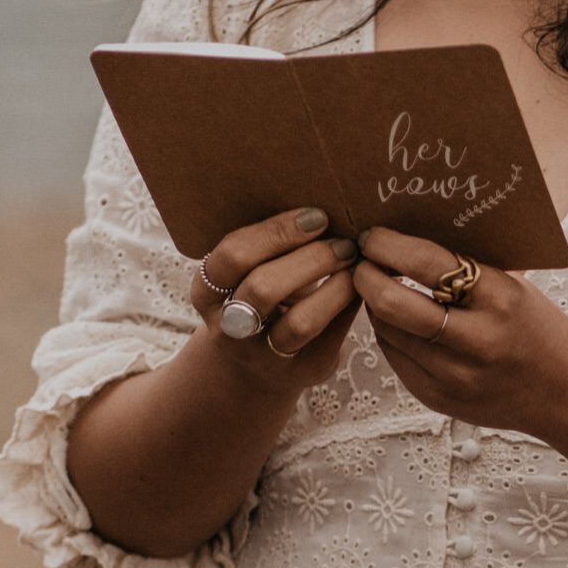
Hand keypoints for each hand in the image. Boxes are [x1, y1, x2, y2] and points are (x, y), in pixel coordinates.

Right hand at [188, 207, 359, 389]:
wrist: (256, 366)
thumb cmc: (261, 297)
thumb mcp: (247, 272)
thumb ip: (268, 244)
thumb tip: (323, 195)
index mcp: (206, 292)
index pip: (232, 256)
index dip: (275, 233)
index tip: (316, 217)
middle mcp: (228, 329)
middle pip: (263, 288)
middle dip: (310, 259)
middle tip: (344, 241)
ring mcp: (262, 357)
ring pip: (299, 322)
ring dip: (336, 286)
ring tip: (355, 264)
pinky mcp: (300, 372)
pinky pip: (330, 337)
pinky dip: (349, 306)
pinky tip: (361, 285)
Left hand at [353, 226, 567, 439]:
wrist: (564, 390)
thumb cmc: (534, 325)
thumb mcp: (513, 286)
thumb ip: (467, 265)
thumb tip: (407, 229)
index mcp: (500, 298)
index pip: (428, 263)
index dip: (389, 246)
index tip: (372, 235)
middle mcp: (477, 340)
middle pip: (395, 304)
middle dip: (366, 277)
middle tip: (360, 261)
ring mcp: (455, 376)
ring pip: (387, 332)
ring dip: (374, 305)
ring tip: (375, 286)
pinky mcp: (438, 399)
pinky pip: (395, 358)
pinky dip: (388, 334)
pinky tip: (395, 320)